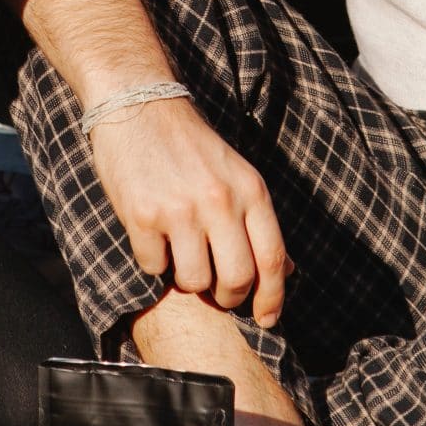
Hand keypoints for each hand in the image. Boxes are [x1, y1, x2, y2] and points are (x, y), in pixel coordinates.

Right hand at [90, 98, 289, 325]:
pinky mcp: (143, 216)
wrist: (139, 105)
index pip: (272, 259)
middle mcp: (220, 201)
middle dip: (228, 296)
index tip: (267, 319)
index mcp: (250, 190)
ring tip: (181, 253)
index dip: (273, 298)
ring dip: (187, 278)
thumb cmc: (191, 147)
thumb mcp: (238, 175)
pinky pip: (154, 267)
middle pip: (237, 279)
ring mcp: (181, 210)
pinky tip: (153, 236)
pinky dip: (153, 261)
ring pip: (194, 281)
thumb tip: (286, 272)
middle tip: (218, 291)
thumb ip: (259, 222)